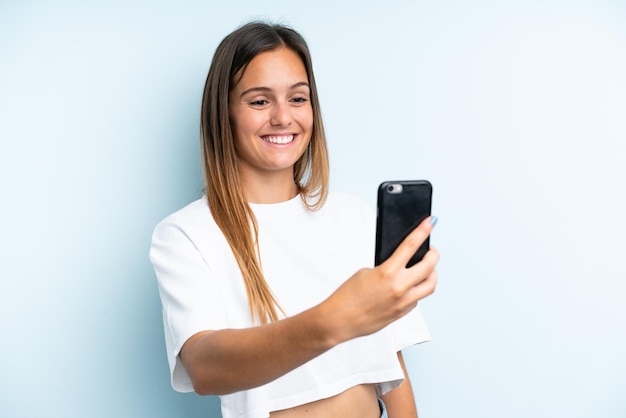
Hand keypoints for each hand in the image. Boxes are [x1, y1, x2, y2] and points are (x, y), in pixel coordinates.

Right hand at [321, 216, 438, 342]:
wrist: (339, 320)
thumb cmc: (348, 295)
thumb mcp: (366, 272)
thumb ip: (387, 267)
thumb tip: (402, 264)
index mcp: (387, 273)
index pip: (411, 245)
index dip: (423, 230)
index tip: (431, 221)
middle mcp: (399, 287)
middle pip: (430, 266)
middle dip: (433, 254)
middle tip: (431, 250)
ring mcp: (403, 302)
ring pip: (431, 285)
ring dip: (431, 274)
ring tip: (425, 269)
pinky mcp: (403, 313)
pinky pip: (417, 298)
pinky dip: (416, 290)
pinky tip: (408, 286)